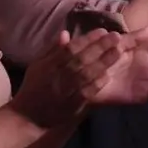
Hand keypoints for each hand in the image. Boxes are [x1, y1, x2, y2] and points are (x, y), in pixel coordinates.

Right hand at [9, 29, 125, 127]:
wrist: (29, 116)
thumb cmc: (34, 87)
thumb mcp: (38, 65)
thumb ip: (52, 49)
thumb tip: (65, 32)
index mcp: (51, 64)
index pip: (72, 48)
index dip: (88, 39)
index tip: (102, 31)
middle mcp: (60, 75)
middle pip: (83, 58)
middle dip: (100, 46)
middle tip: (116, 37)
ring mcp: (67, 90)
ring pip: (88, 74)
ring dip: (104, 63)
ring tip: (118, 52)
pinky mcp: (73, 105)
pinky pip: (88, 92)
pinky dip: (97, 83)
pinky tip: (108, 75)